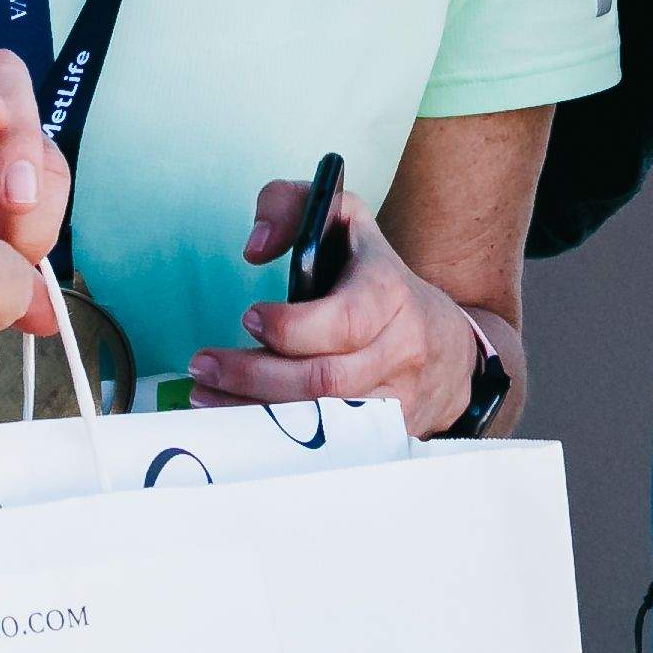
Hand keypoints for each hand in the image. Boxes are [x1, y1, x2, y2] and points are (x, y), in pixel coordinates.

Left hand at [185, 185, 475, 428]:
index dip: (291, 326)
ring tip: (206, 395)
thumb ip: (290, 205)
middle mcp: (401, 349)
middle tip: (204, 365)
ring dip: (255, 413)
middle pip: (326, 379)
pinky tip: (243, 427)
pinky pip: (331, 446)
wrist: (448, 346)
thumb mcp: (342, 219)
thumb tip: (256, 247)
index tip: (249, 316)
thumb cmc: (376, 278)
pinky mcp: (388, 435)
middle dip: (254, 375)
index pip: (345, 319)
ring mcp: (398, 399)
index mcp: (390, 294)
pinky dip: (282, 441)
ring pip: (324, 420)